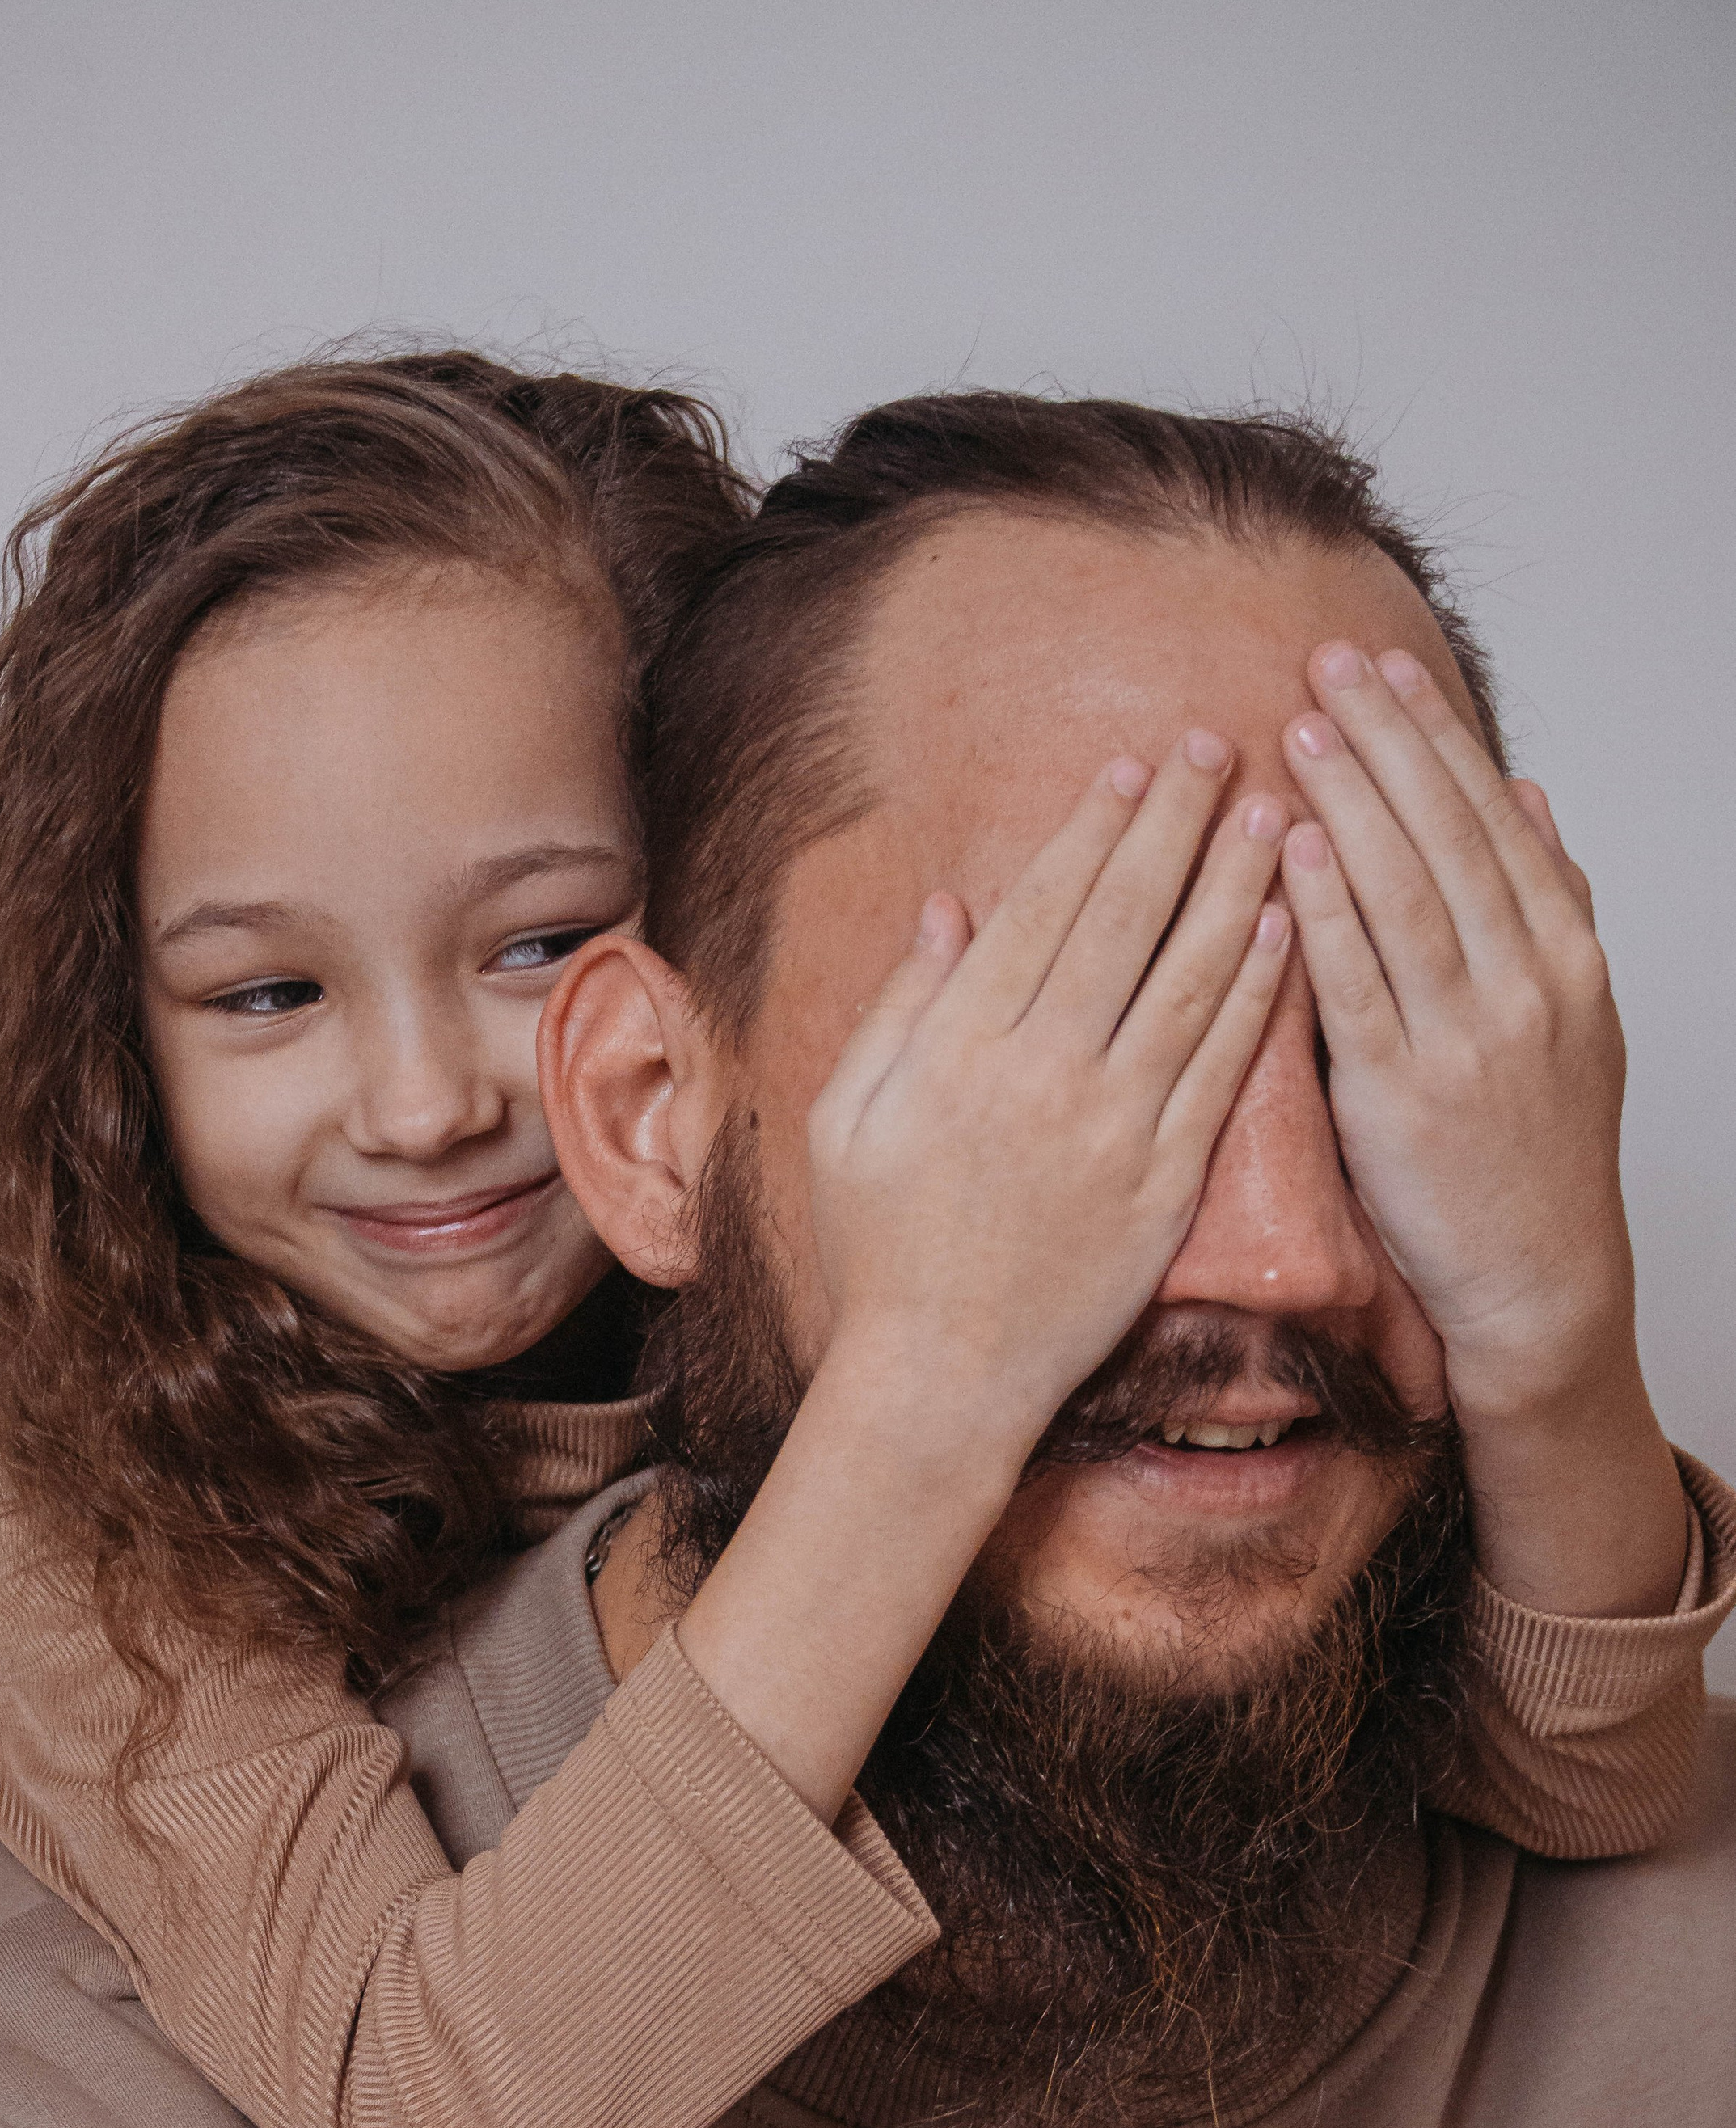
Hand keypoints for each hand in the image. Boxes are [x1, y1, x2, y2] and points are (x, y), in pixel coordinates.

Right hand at [806, 728, 1291, 1475]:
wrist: (939, 1378)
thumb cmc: (879, 1251)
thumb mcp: (845, 1121)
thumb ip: (898, 1008)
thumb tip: (949, 907)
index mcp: (958, 1049)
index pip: (1041, 910)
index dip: (1092, 830)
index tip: (1131, 767)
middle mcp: (1040, 1075)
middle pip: (1123, 921)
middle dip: (1174, 826)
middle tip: (1219, 749)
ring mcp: (1110, 1130)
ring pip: (1186, 981)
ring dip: (1233, 887)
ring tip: (1271, 813)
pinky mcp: (1162, 1185)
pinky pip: (1220, 1071)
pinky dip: (1253, 996)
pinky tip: (1283, 930)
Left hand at [1277, 641, 1628, 1420]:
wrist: (1537, 1274)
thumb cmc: (1535, 1145)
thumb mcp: (1573, 1014)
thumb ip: (1547, 899)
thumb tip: (1526, 793)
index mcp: (1564, 956)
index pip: (1492, 817)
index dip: (1437, 737)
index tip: (1388, 668)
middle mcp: (1525, 985)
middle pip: (1450, 835)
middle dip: (1389, 741)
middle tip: (1329, 664)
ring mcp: (1465, 1039)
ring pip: (1406, 893)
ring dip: (1353, 803)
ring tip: (1303, 729)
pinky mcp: (1402, 1096)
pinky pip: (1357, 984)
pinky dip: (1323, 910)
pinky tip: (1289, 850)